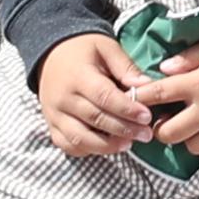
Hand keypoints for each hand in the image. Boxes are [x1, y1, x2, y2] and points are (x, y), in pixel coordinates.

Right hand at [36, 32, 154, 158]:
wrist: (51, 54)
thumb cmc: (84, 49)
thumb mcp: (106, 47)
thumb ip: (125, 67)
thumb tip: (146, 86)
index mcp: (78, 76)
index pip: (104, 97)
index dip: (126, 109)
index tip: (147, 117)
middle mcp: (63, 98)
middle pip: (95, 119)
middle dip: (123, 130)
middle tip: (146, 134)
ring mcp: (54, 115)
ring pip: (79, 138)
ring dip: (106, 146)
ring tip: (128, 145)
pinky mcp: (51, 125)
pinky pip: (67, 145)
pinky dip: (86, 150)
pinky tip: (106, 147)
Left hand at [134, 37, 198, 162]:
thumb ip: (187, 58)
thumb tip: (162, 69)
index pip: (159, 94)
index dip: (141, 98)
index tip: (134, 99)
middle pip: (168, 133)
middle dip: (161, 128)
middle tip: (166, 119)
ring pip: (190, 146)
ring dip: (187, 137)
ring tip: (193, 125)